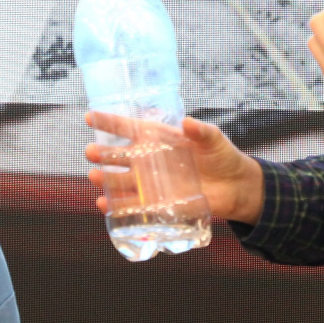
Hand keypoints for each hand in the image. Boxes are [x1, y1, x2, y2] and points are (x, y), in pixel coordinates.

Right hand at [84, 111, 264, 224]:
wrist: (234, 187)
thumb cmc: (222, 156)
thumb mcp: (214, 139)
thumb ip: (201, 131)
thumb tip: (188, 123)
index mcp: (159, 139)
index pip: (129, 128)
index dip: (109, 122)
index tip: (89, 116)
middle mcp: (149, 160)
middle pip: (119, 156)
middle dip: (103, 154)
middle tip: (91, 152)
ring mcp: (151, 183)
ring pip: (121, 181)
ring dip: (106, 180)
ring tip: (95, 177)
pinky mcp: (157, 203)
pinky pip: (132, 205)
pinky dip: (117, 206)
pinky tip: (104, 204)